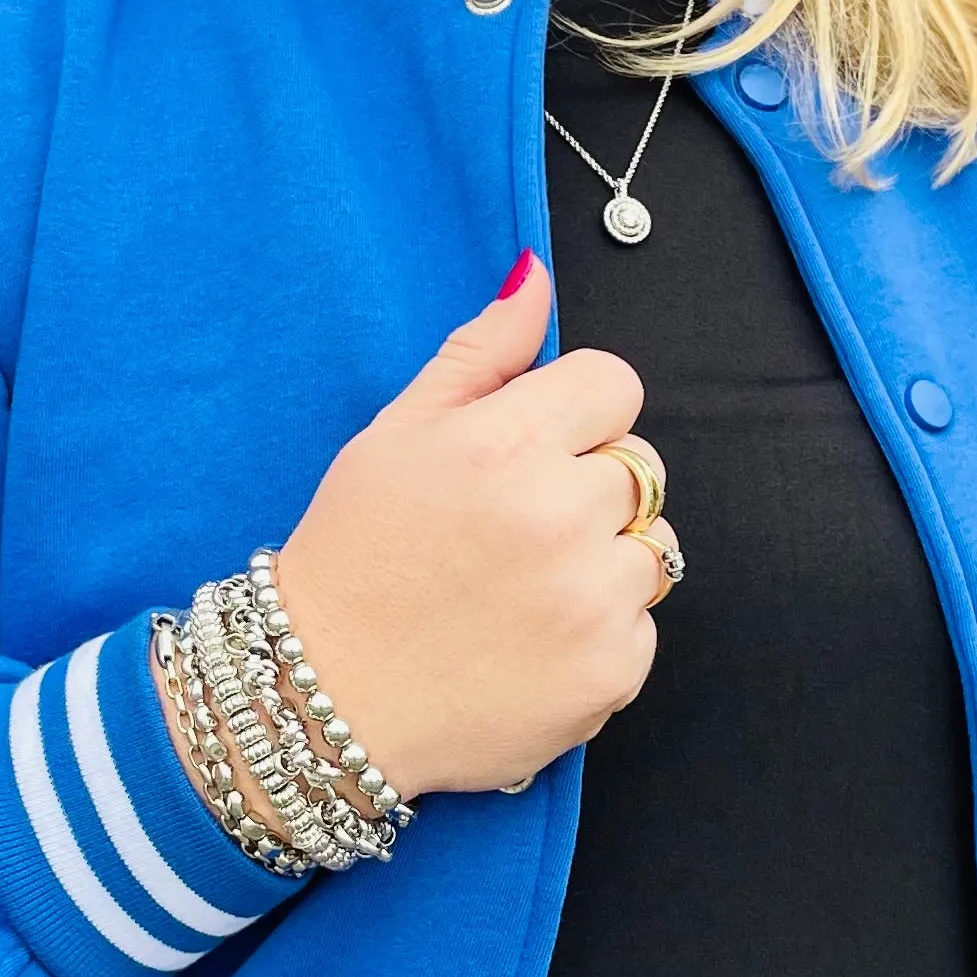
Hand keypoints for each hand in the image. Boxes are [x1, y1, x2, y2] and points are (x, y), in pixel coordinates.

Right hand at [269, 254, 664, 799]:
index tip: (531, 451)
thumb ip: (480, 354)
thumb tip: (534, 276)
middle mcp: (559, 517)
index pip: (614, 384)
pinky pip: (642, 627)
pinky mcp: (609, 672)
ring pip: (653, 548)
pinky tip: (529, 642)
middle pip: (642, 465)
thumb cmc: (353, 560)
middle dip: (589, 487)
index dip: (575, 414)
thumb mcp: (396, 436)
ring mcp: (591, 600)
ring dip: (603, 562)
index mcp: (507, 444)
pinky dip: (599, 635)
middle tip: (513, 531)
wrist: (323, 700)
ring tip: (522, 590)